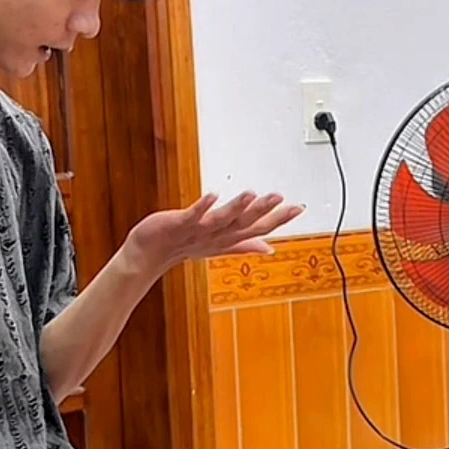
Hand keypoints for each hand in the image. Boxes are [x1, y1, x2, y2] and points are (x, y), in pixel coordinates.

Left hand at [125, 191, 303, 272]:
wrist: (149, 255)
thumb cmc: (183, 247)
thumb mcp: (219, 246)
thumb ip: (246, 245)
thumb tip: (269, 249)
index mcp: (228, 238)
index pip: (259, 229)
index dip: (279, 219)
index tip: (299, 208)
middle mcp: (217, 236)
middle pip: (244, 224)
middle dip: (262, 211)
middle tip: (280, 197)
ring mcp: (199, 230)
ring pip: (222, 219)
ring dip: (237, 207)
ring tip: (252, 194)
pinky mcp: (180, 224)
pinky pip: (193, 215)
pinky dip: (203, 207)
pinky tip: (213, 195)